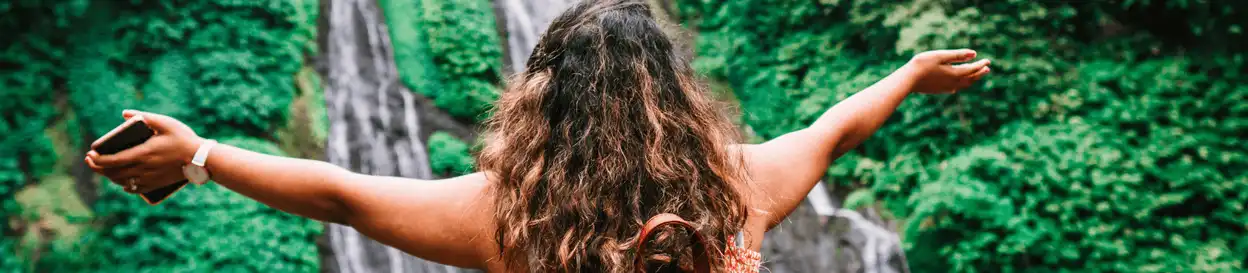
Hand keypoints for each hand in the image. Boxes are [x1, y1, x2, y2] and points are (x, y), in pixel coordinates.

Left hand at [85, 110, 203, 193]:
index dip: (97, 160)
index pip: (112, 161)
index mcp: (143, 154)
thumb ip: (144, 116)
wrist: (200, 159)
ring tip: (104, 168)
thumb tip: (124, 114)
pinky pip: (134, 189)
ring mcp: (149, 179)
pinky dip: (124, 185)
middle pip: (113, 173)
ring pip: (121, 182)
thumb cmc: (183, 139)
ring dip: (109, 176)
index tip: (90, 154)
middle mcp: (143, 169)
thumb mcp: (165, 123)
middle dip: (97, 167)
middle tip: (91, 160)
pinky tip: (122, 181)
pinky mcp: (156, 184)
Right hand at [903, 49, 991, 93]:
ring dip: (972, 79)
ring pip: (964, 85)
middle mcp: (953, 83)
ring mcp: (946, 88)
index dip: (981, 64)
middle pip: (970, 79)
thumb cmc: (922, 64)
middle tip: (987, 68)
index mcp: (954, 73)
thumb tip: (975, 54)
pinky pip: (955, 88)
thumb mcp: (940, 56)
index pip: (972, 69)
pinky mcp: (939, 90)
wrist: (907, 80)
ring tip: (976, 75)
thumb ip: (958, 55)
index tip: (988, 60)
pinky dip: (962, 84)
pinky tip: (959, 84)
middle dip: (979, 73)